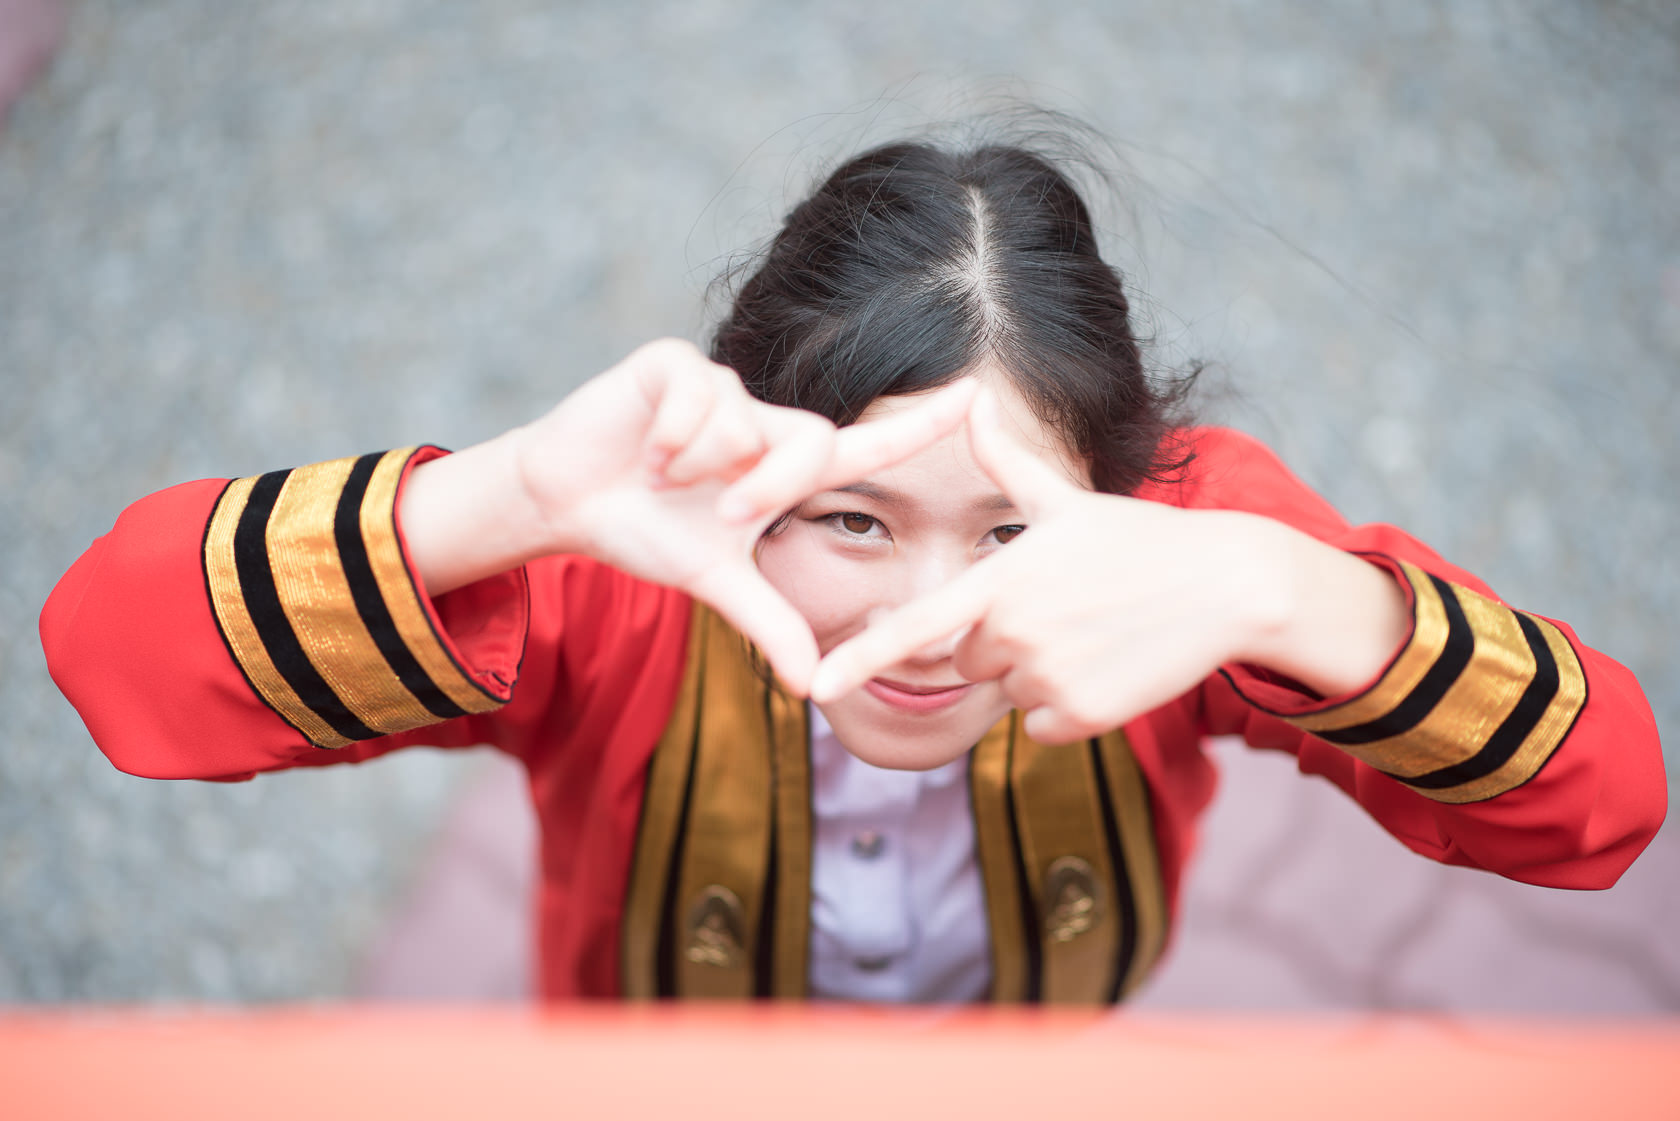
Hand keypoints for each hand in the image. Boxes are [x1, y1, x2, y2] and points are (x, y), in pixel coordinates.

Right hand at [511, 339, 977, 692]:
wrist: (565, 500)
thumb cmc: (646, 530)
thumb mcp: (714, 580)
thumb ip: (769, 623)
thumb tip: (810, 689)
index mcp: (783, 466)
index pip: (867, 445)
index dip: (922, 425)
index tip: (978, 399)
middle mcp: (763, 420)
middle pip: (806, 444)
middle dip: (765, 491)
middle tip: (723, 516)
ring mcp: (721, 387)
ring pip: (743, 425)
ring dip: (701, 468)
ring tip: (663, 478)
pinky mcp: (674, 364)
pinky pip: (697, 399)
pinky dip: (671, 440)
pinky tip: (645, 452)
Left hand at [810, 388, 1285, 741]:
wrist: (1227, 587)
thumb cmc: (1140, 539)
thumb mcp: (1068, 499)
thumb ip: (1008, 463)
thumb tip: (974, 401)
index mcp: (1001, 580)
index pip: (916, 628)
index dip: (861, 658)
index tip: (813, 685)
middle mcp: (1015, 633)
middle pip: (967, 658)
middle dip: (999, 640)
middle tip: (1060, 608)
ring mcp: (1048, 679)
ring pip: (1007, 692)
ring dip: (1036, 672)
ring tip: (1090, 631)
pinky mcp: (1081, 718)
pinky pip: (1042, 725)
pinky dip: (1066, 706)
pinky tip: (1106, 664)